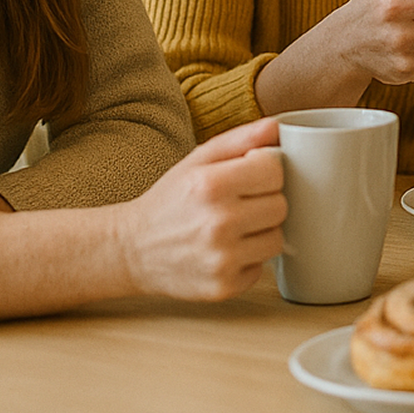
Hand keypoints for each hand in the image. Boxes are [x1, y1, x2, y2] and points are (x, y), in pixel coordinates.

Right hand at [111, 118, 285, 301]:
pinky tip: (225, 251)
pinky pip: (261, 268)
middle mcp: (218, 223)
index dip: (265, 171)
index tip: (249, 177)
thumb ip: (241, 139)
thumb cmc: (170, 200)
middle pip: (281, 206)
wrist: (132, 250)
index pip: (274, 170)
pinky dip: (248, 260)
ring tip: (233, 228)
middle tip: (239, 204)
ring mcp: (222, 259)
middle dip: (264, 202)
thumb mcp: (198, 160)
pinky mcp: (224, 286)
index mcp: (211, 185)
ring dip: (260, 233)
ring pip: (277, 239)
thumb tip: (278, 126)